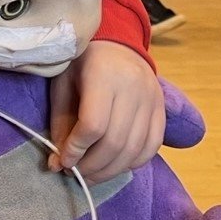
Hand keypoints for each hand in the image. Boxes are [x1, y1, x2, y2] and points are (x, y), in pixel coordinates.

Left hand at [48, 40, 164, 183]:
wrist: (116, 44)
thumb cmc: (83, 63)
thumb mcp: (63, 85)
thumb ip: (61, 124)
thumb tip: (58, 165)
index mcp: (104, 75)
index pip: (93, 125)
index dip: (76, 150)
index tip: (63, 162)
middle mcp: (133, 87)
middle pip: (115, 141)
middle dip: (92, 166)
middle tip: (76, 174)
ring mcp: (152, 98)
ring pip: (134, 149)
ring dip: (110, 171)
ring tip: (91, 175)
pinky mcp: (162, 109)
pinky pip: (152, 146)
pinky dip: (133, 163)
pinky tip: (114, 165)